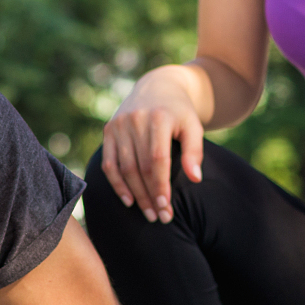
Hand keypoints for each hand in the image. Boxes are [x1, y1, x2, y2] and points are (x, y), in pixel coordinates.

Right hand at [99, 67, 204, 223]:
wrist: (157, 87)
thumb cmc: (179, 112)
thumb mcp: (193, 126)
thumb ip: (194, 151)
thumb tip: (196, 179)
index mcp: (158, 118)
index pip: (157, 159)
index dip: (160, 186)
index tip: (166, 207)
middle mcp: (134, 120)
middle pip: (139, 167)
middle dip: (149, 195)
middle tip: (159, 217)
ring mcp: (118, 125)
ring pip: (123, 168)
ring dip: (134, 194)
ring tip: (148, 213)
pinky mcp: (108, 130)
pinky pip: (109, 163)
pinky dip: (116, 184)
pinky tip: (128, 200)